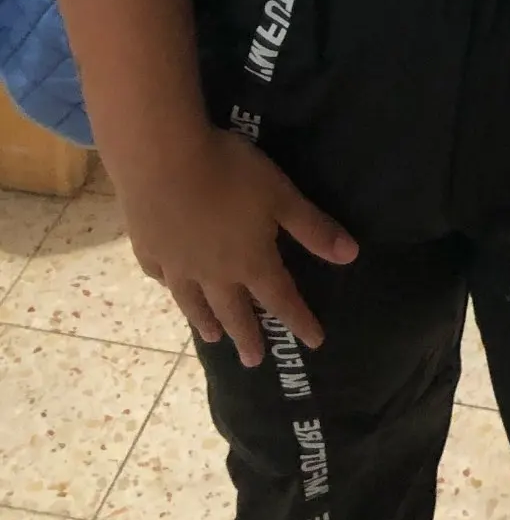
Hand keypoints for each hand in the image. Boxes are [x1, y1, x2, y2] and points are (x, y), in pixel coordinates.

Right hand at [120, 129, 358, 366]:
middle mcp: (213, 273)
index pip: (280, 298)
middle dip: (248, 336)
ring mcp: (176, 264)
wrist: (161, 158)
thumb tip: (350, 257)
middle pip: (234, 311)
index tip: (314, 342)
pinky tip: (170, 289)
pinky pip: (160, 276)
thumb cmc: (230, 173)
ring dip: (206, 322)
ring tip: (213, 339)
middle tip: (254, 361)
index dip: (299, 320)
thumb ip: (313, 228)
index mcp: (250, 262)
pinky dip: (169, 288)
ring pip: (193, 302)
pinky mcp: (147, 248)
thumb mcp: (281, 196)